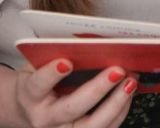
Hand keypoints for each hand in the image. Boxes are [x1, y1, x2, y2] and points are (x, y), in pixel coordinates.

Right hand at [15, 59, 136, 127]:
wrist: (30, 109)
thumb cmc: (37, 80)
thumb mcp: (36, 64)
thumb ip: (53, 52)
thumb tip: (84, 39)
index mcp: (29, 95)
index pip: (38, 85)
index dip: (51, 74)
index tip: (66, 62)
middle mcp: (45, 118)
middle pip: (71, 108)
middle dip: (97, 89)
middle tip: (117, 71)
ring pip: (92, 126)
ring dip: (115, 103)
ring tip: (130, 82)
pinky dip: (120, 111)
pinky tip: (128, 92)